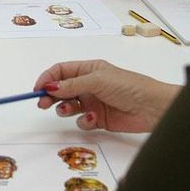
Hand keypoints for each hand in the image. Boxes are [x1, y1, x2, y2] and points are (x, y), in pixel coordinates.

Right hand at [33, 60, 179, 132]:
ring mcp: (93, 102)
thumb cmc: (128, 86)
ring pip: (69, 106)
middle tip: (43, 103)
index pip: (61, 71)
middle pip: (61, 89)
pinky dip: (84, 121)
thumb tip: (49, 87)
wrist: (152, 108)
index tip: (37, 89)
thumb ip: (71, 85)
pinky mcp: (98, 119)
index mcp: (88, 69)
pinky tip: (93, 119)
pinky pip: (82, 121)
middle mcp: (88, 85)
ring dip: (65, 109)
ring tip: (70, 110)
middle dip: (51, 96)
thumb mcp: (97, 80)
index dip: (47, 79)